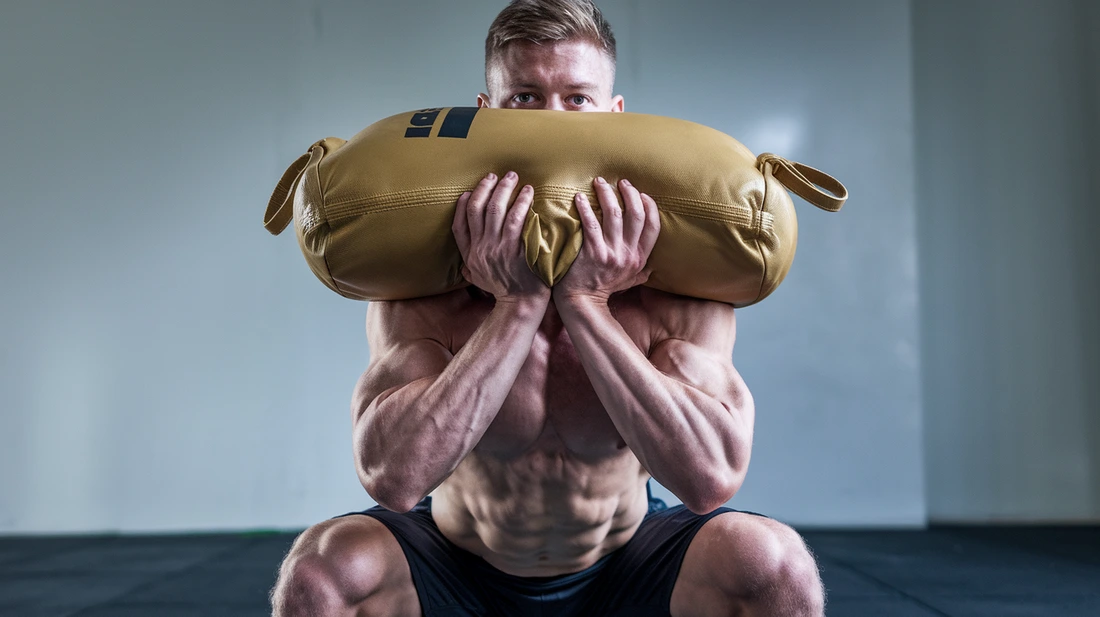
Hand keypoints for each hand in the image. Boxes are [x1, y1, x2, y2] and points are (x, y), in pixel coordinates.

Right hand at [452, 171, 548, 301]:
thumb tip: (463, 263)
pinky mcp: (516, 248)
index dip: (461, 207)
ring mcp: (498, 248)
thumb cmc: (504, 291)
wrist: (521, 304)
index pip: (458, 227)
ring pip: (496, 209)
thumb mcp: (479, 280)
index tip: (467, 192)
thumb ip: (470, 267)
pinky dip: (522, 202)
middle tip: (495, 176)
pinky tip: (528, 193)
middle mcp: (481, 249)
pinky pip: (517, 219)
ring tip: (513, 177)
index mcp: (470, 256)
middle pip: (477, 210)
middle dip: (485, 188)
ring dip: (504, 189)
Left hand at [555, 177, 659, 302]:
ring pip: (614, 214)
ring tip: (599, 183)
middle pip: (636, 215)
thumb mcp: (628, 282)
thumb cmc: (603, 288)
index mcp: (639, 258)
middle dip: (630, 193)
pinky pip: (591, 223)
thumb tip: (654, 268)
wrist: (582, 301)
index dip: (650, 206)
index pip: (653, 226)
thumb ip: (641, 273)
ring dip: (607, 194)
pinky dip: (585, 208)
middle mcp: (628, 254)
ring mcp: (610, 252)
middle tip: (621, 182)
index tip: (641, 194)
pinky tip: (579, 198)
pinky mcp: (592, 252)